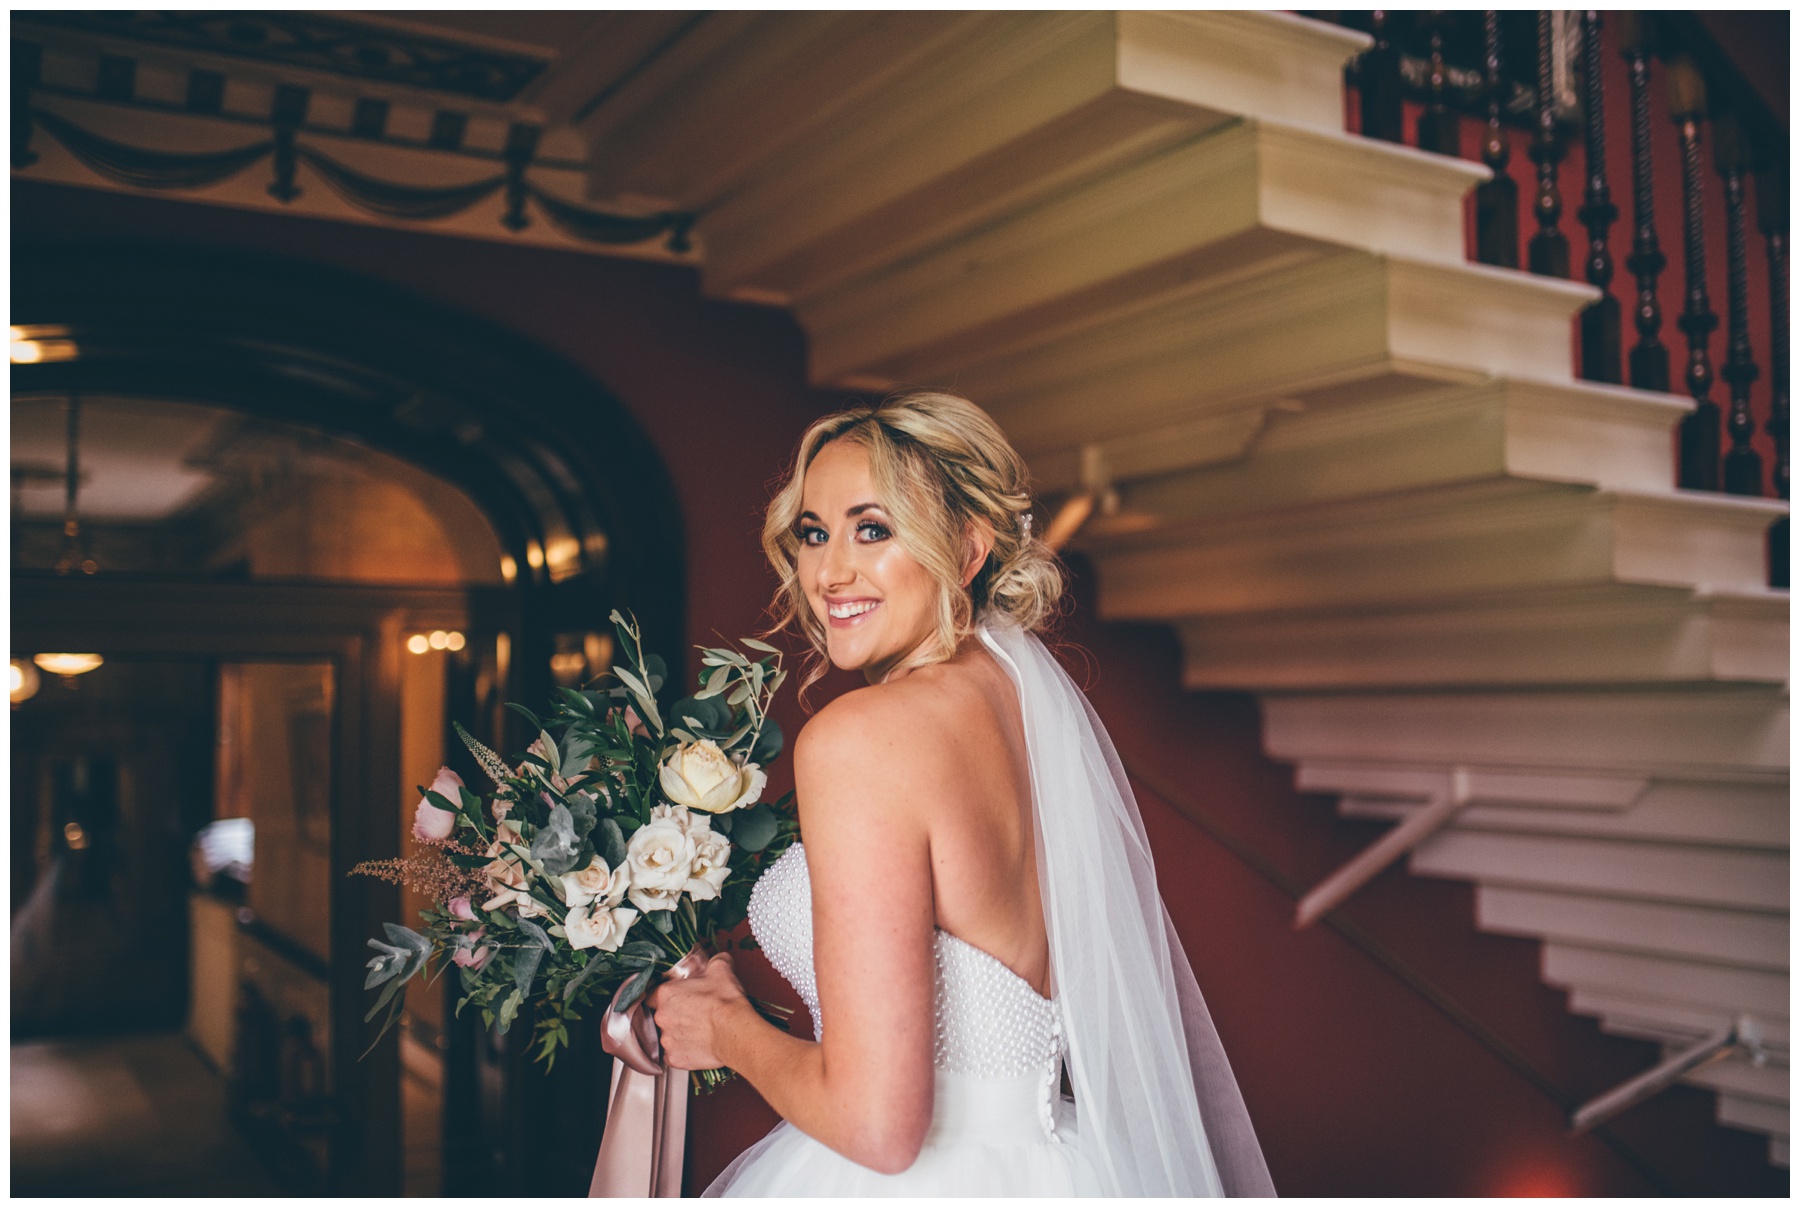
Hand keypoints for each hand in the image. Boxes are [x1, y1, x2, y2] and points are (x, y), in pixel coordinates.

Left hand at [648, 952, 751, 1070]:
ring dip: (679, 1034)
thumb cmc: (725, 1003)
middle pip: (661, 1015)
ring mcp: (667, 1040)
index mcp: (666, 994)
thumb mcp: (721, 970)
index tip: (678, 998)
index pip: (653, 994)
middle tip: (693, 1014)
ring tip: (699, 1031)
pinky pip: (674, 1055)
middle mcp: (662, 1017)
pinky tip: (697, 1045)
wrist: (734, 1031)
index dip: (666, 996)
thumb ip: (715, 961)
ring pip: (668, 1036)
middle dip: (674, 1015)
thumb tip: (719, 959)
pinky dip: (683, 1051)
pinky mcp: (675, 1058)